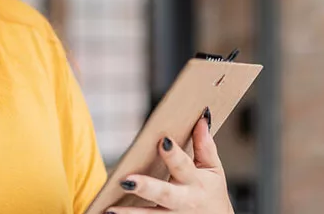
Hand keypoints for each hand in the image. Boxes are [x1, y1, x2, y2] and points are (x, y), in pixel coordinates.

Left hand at [106, 112, 233, 213]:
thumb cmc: (211, 194)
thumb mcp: (214, 170)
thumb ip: (205, 146)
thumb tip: (201, 118)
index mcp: (196, 182)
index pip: (183, 165)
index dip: (173, 154)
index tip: (162, 141)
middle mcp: (184, 200)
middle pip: (164, 194)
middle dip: (146, 187)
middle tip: (127, 181)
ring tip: (109, 210)